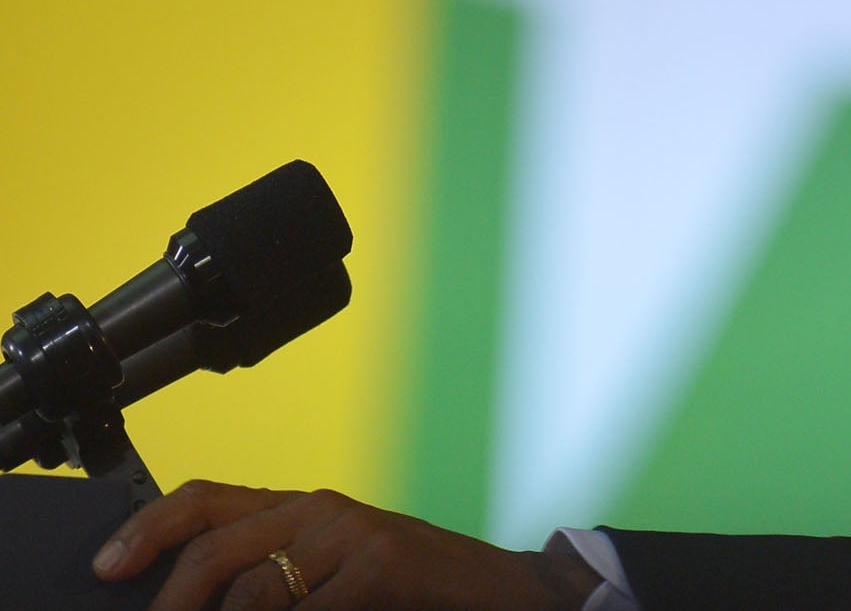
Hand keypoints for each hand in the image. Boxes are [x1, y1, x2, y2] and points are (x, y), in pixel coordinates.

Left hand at [92, 479, 599, 609]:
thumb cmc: (404, 596)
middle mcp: (318, 509)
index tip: (106, 565)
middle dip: (169, 598)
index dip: (150, 527)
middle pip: (216, 540)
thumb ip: (271, 588)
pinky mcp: (380, 562)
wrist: (496, 593)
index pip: (207, 499)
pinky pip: (309, 609)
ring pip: (253, 587)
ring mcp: (351, 532)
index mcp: (298, 509)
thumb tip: (199, 603)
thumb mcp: (326, 586)